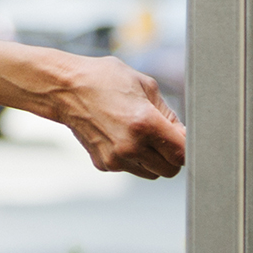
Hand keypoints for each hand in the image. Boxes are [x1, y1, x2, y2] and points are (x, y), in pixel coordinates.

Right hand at [48, 55, 186, 179]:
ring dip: (154, 159)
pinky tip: (122, 136)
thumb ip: (169, 114)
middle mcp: (131, 146)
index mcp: (145, 124)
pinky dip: (134, 158)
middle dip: (172, 155)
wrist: (66, 89)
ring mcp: (116, 159)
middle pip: (170, 170)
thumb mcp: (145, 86)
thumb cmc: (105, 80)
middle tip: (164, 136)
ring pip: (152, 173)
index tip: (183, 138)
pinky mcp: (104, 164)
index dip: (187, 147)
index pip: (182, 154)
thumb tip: (183, 135)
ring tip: (140, 134)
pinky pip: (131, 169)